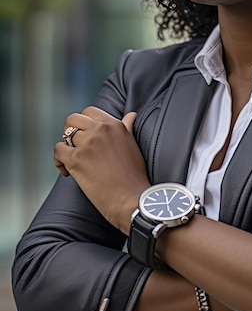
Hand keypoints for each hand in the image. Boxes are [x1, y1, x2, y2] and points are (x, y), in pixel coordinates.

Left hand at [54, 107, 150, 233]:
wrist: (131, 199)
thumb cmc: (134, 176)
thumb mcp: (133, 146)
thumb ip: (127, 128)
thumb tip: (131, 115)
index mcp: (115, 125)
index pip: (90, 112)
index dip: (84, 123)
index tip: (85, 136)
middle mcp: (101, 130)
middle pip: (73, 119)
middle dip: (70, 131)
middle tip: (74, 146)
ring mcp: (88, 143)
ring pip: (65, 135)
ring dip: (66, 147)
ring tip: (72, 162)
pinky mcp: (76, 159)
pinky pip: (58, 150)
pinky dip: (58, 161)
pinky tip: (67, 171)